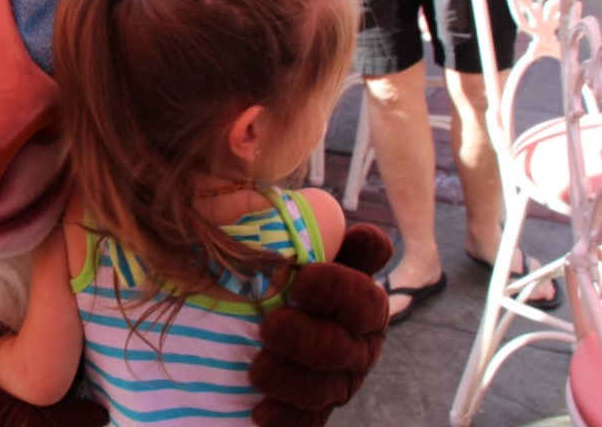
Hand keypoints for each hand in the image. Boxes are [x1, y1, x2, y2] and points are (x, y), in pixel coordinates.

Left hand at [249, 224, 392, 426]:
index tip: (304, 276)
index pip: (368, 261)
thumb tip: (240, 198)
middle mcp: (356, 330)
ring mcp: (340, 374)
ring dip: (296, 378)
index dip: (346, 270)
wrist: (233, 338)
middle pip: (353, 335)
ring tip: (257, 369)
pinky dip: (287, 417)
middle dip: (313, 334)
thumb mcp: (253, 247)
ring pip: (332, 383)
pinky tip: (259, 410)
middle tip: (271, 326)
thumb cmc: (249, 282)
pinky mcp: (316, 409)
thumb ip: (259, 222)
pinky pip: (310, 420)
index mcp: (349, 280)